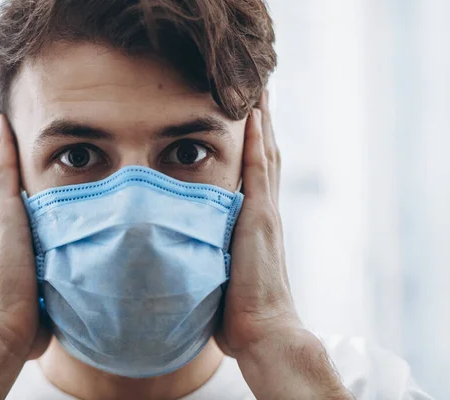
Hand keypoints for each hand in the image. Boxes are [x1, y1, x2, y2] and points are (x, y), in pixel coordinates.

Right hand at [0, 104, 49, 359]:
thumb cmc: (20, 324)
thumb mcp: (40, 296)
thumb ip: (51, 287)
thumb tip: (72, 297)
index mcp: (3, 240)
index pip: (1, 197)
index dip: (2, 173)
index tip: (5, 153)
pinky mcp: (4, 215)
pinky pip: (3, 169)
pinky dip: (1, 144)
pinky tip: (0, 120)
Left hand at [215, 92, 351, 398]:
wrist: (263, 334)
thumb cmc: (239, 315)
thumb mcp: (220, 278)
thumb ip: (209, 258)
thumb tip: (183, 255)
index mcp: (254, 226)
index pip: (256, 175)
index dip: (254, 146)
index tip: (247, 119)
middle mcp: (264, 214)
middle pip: (266, 157)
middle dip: (261, 126)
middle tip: (256, 91)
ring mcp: (264, 214)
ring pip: (266, 156)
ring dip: (262, 123)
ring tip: (258, 90)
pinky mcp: (260, 219)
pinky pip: (261, 171)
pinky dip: (259, 142)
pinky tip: (254, 116)